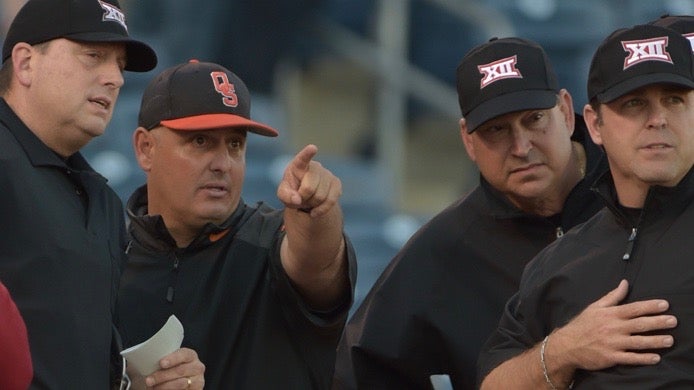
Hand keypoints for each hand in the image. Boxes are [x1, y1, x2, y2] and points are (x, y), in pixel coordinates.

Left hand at [142, 348, 204, 388]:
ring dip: (164, 386)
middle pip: (180, 370)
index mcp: (190, 356)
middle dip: (163, 376)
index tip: (161, 363)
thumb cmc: (171, 370)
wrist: (177, 381)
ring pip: (180, 384)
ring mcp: (197, 380)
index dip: (173, 358)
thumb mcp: (169, 363)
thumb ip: (164, 361)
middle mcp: (197, 367)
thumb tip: (149, 361)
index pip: (184, 354)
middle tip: (149, 380)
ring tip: (153, 387)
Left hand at [276, 144, 341, 216]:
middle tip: (300, 198)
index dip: (308, 153)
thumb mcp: (283, 194)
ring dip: (312, 204)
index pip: (303, 158)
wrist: (306, 196)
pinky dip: (321, 209)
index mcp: (299, 165)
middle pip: (309, 187)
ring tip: (308, 201)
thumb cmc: (292, 191)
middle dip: (303, 198)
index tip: (313, 148)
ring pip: (321, 196)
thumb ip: (285, 196)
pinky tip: (315, 211)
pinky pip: (331, 201)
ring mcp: (327, 174)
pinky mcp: (336, 183)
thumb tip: (297, 200)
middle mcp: (315, 166)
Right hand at [550, 279, 676, 371]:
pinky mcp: (610, 357)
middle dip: (658, 322)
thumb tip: (625, 283)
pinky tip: (655, 358)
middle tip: (673, 321)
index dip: (650, 306)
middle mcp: (613, 328)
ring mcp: (612, 343)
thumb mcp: (595, 307)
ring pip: (638, 342)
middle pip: (639, 324)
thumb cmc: (582, 325)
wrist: (567, 345)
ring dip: (655, 341)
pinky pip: (630, 358)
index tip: (664, 305)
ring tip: (669, 340)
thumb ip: (612, 296)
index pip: (633, 308)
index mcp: (610, 314)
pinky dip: (643, 358)